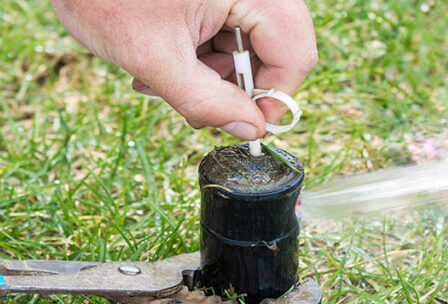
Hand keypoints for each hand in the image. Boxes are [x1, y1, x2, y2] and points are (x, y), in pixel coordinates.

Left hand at [50, 0, 316, 139]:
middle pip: (275, 48)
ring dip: (208, 74)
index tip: (246, 127)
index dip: (275, 97)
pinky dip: (197, 54)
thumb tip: (252, 130)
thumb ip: (206, 101)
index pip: (294, 51)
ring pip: (246, 43)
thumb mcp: (153, 58)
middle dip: (233, 85)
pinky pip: (225, 29)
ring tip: (157, 79)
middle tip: (192, 105)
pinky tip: (158, 60)